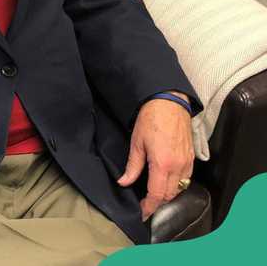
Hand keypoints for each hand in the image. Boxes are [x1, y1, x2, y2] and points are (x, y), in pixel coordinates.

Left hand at [116, 92, 193, 220]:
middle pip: (169, 195)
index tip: (142, 212)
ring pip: (179, 188)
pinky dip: (176, 185)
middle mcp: (178, 166)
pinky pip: (186, 179)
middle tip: (145, 205)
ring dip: (167, 195)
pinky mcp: (191, 158)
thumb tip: (124, 182)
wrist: (169, 103)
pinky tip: (166, 182)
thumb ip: (132, 166)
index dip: (149, 206)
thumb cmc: (150, 120)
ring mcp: (187, 162)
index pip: (157, 194)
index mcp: (162, 164)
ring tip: (154, 195)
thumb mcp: (136, 143)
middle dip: (157, 203)